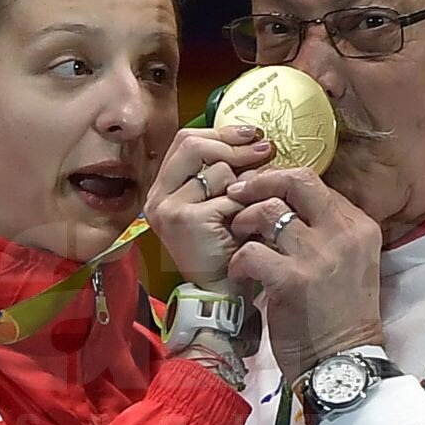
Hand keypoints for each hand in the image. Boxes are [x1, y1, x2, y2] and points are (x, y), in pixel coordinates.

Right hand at [144, 124, 271, 289]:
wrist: (223, 292)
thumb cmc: (228, 246)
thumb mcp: (222, 202)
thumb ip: (226, 173)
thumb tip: (256, 140)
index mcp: (164, 187)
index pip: (187, 140)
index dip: (221, 132)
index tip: (252, 134)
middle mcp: (158, 196)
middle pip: (195, 145)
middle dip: (235, 147)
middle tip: (265, 151)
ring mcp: (169, 207)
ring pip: (218, 170)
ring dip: (245, 185)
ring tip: (252, 206)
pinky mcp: (186, 220)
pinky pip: (227, 196)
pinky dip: (246, 207)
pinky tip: (251, 224)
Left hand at [227, 168, 383, 382]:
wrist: (343, 363)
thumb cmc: (342, 317)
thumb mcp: (351, 264)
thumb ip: (328, 232)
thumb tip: (290, 204)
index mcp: (360, 227)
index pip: (316, 184)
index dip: (281, 183)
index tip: (261, 194)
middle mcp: (343, 234)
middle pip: (297, 181)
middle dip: (260, 182)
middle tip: (238, 193)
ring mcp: (317, 255)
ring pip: (269, 210)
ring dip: (244, 220)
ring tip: (238, 236)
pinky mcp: (291, 280)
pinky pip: (251, 250)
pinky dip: (238, 260)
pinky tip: (240, 272)